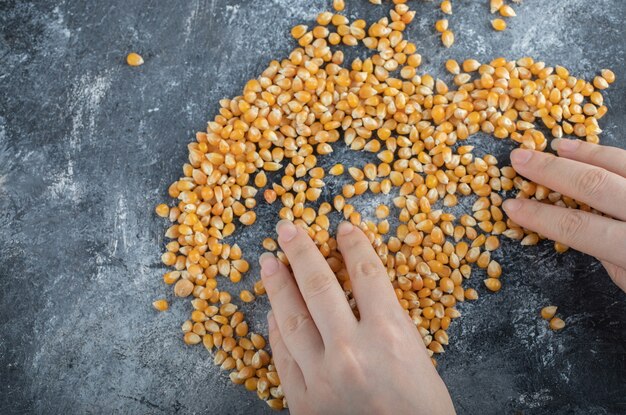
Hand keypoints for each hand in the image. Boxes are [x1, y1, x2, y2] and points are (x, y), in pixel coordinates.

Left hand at [259, 220, 454, 413]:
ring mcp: (322, 377)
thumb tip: (355, 292)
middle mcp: (352, 351)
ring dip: (278, 286)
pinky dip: (277, 331)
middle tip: (288, 228)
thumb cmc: (423, 410)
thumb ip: (386, 321)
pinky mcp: (304, 402)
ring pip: (293, 319)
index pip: (367, 273)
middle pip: (319, 286)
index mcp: (390, 335)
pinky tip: (274, 313)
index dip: (354, 245)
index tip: (343, 227)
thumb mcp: (417, 355)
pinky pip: (284, 356)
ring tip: (270, 262)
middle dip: (301, 252)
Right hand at [502, 139, 625, 292]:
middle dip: (550, 171)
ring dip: (584, 153)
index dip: (539, 216)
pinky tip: (593, 151)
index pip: (577, 227)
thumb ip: (608, 251)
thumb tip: (583, 223)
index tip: (510, 207)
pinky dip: (611, 155)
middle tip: (518, 159)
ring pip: (619, 164)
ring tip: (557, 147)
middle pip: (593, 185)